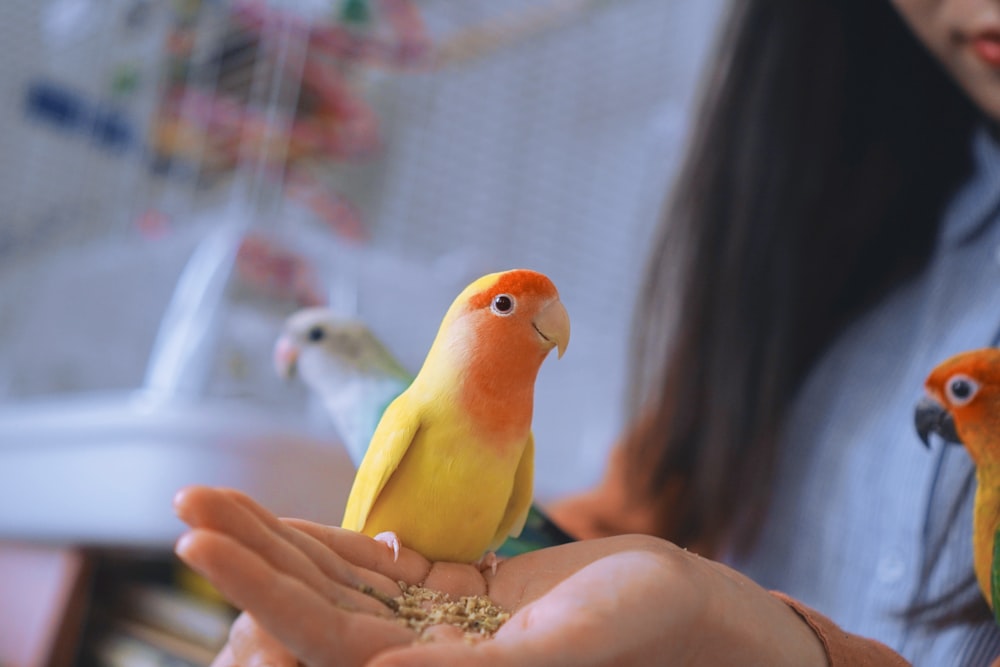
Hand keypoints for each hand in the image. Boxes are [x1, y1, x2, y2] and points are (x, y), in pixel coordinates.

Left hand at [173, 486, 825, 666]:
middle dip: (250, 556)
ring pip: (339, 581)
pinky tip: (286, 519)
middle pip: (314, 607)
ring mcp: (436, 626)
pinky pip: (380, 565)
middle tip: (186, 501)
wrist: (691, 614)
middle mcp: (424, 663)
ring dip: (276, 540)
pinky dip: (333, 538)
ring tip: (211, 498)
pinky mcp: (456, 593)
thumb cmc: (647, 631)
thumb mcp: (564, 646)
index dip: (261, 590)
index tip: (198, 541)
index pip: (326, 639)